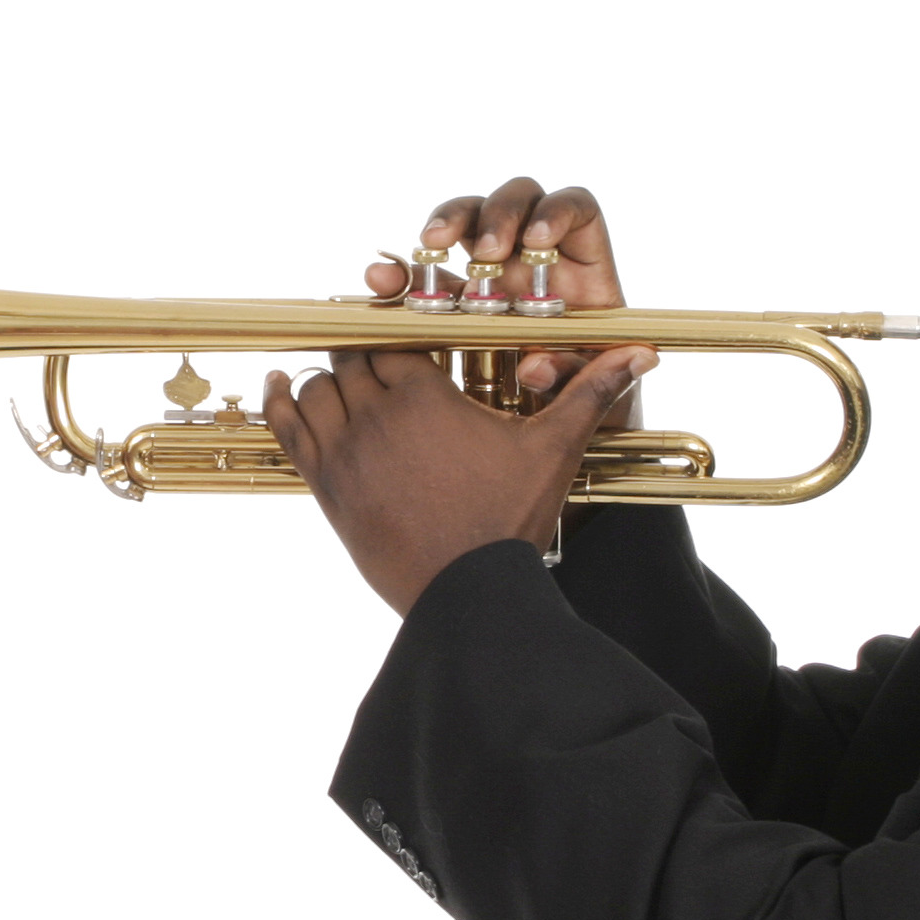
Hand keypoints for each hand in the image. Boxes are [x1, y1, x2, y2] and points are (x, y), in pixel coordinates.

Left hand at [265, 343, 655, 613]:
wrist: (468, 592)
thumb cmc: (510, 520)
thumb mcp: (552, 450)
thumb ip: (587, 393)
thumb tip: (641, 352)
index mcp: (424, 394)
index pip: (394, 336)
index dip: (398, 330)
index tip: (404, 328)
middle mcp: (375, 413)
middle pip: (351, 357)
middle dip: (364, 351)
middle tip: (374, 349)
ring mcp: (343, 450)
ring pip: (316, 387)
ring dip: (326, 376)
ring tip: (335, 370)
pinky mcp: (325, 485)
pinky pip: (288, 427)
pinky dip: (280, 401)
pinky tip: (279, 384)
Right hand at [359, 177, 628, 399]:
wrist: (560, 425)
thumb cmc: (592, 399)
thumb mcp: (595, 392)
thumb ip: (570, 375)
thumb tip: (534, 366)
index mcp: (583, 267)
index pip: (576, 208)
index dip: (557, 212)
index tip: (537, 239)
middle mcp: (538, 259)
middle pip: (517, 200)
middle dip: (498, 215)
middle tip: (485, 252)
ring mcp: (497, 273)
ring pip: (469, 220)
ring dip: (449, 222)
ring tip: (430, 245)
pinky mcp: (459, 297)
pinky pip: (428, 272)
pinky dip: (406, 271)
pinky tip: (383, 279)